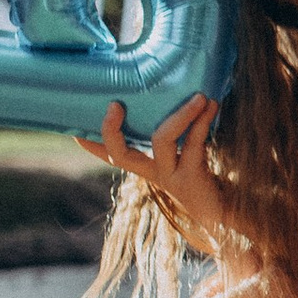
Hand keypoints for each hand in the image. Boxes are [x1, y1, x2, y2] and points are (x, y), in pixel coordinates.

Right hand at [77, 93, 228, 248]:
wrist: (225, 210)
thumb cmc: (202, 172)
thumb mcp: (183, 152)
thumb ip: (174, 130)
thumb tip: (174, 88)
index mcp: (146, 166)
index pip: (111, 155)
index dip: (92, 145)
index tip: (72, 131)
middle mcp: (153, 172)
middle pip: (122, 155)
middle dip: (111, 131)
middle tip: (114, 105)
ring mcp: (171, 175)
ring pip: (162, 140)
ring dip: (181, 114)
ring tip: (198, 96)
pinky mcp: (193, 176)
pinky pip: (195, 144)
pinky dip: (203, 121)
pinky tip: (211, 104)